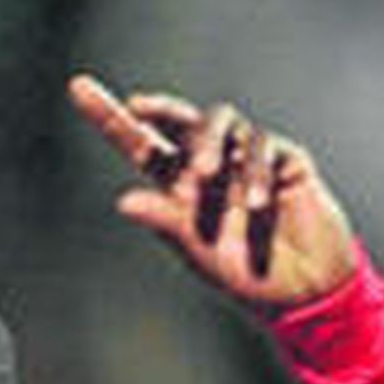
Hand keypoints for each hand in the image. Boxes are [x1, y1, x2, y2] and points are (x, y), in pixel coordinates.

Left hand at [68, 73, 355, 311]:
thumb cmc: (247, 278)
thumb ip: (166, 223)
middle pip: (182, 121)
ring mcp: (247, 160)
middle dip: (161, 109)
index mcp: (181, 191)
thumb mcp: (198, 254)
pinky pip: (265, 148)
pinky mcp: (286, 161)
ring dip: (208, 142)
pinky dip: (256, 174)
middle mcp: (212, 167)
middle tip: (140, 107)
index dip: (113, 119)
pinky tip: (257, 206)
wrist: (304, 294)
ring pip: (223, 123)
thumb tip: (123, 200)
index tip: (79, 90)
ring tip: (206, 176)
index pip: (143, 147)